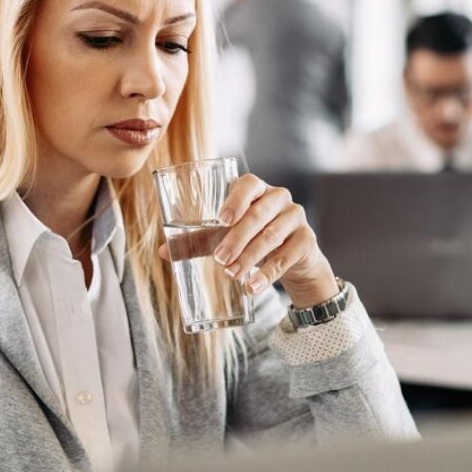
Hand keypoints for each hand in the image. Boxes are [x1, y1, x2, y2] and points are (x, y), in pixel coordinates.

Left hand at [158, 174, 337, 307]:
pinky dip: (267, 274)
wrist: (293, 257)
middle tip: (219, 260)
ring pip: (271, 236)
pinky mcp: (307, 240)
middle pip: (258, 215)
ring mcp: (296, 217)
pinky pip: (286, 257)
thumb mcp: (227, 236)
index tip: (221, 220)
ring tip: (232, 275)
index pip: (248, 184)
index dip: (235, 199)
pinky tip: (252, 287)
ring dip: (250, 258)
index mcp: (257, 189)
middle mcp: (279, 198)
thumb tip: (164, 252)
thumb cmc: (253, 238)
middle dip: (236, 239)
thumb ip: (200, 241)